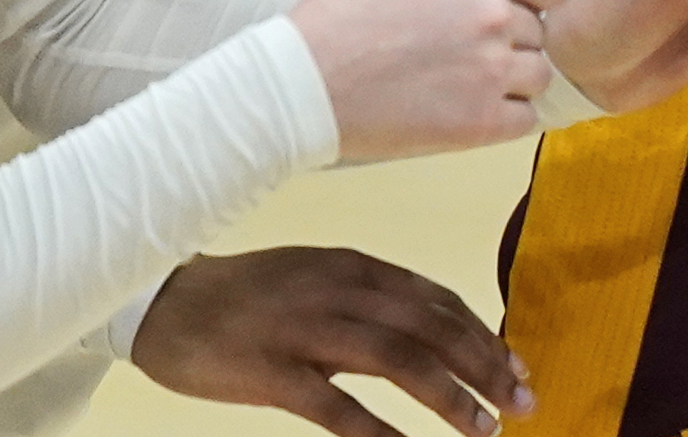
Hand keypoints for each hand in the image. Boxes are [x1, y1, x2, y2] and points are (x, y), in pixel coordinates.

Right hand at [131, 247, 530, 436]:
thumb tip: (434, 330)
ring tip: (483, 429)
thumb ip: (372, 300)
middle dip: (484, 365)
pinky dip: (378, 432)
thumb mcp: (318, 278)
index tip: (516, 367)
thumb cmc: (247, 295)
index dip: (482, 334)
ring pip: (399, 360)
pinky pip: (336, 407)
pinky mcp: (273, 372)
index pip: (438, 299)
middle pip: (431, 327)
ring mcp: (307, 329)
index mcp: (355, 267)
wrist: (165, 302)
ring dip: (449, 397)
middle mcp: (341, 290)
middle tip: (522, 403)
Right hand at [286, 0, 566, 162]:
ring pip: (538, 75)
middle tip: (460, 50)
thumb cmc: (339, 14)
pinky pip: (525, 119)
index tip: (510, 11)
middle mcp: (494, 15)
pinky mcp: (481, 123)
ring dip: (511, 79)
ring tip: (458, 81)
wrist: (299, 84)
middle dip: (513, 38)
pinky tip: (462, 109)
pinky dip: (503, 117)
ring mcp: (491, 71)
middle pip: (541, 30)